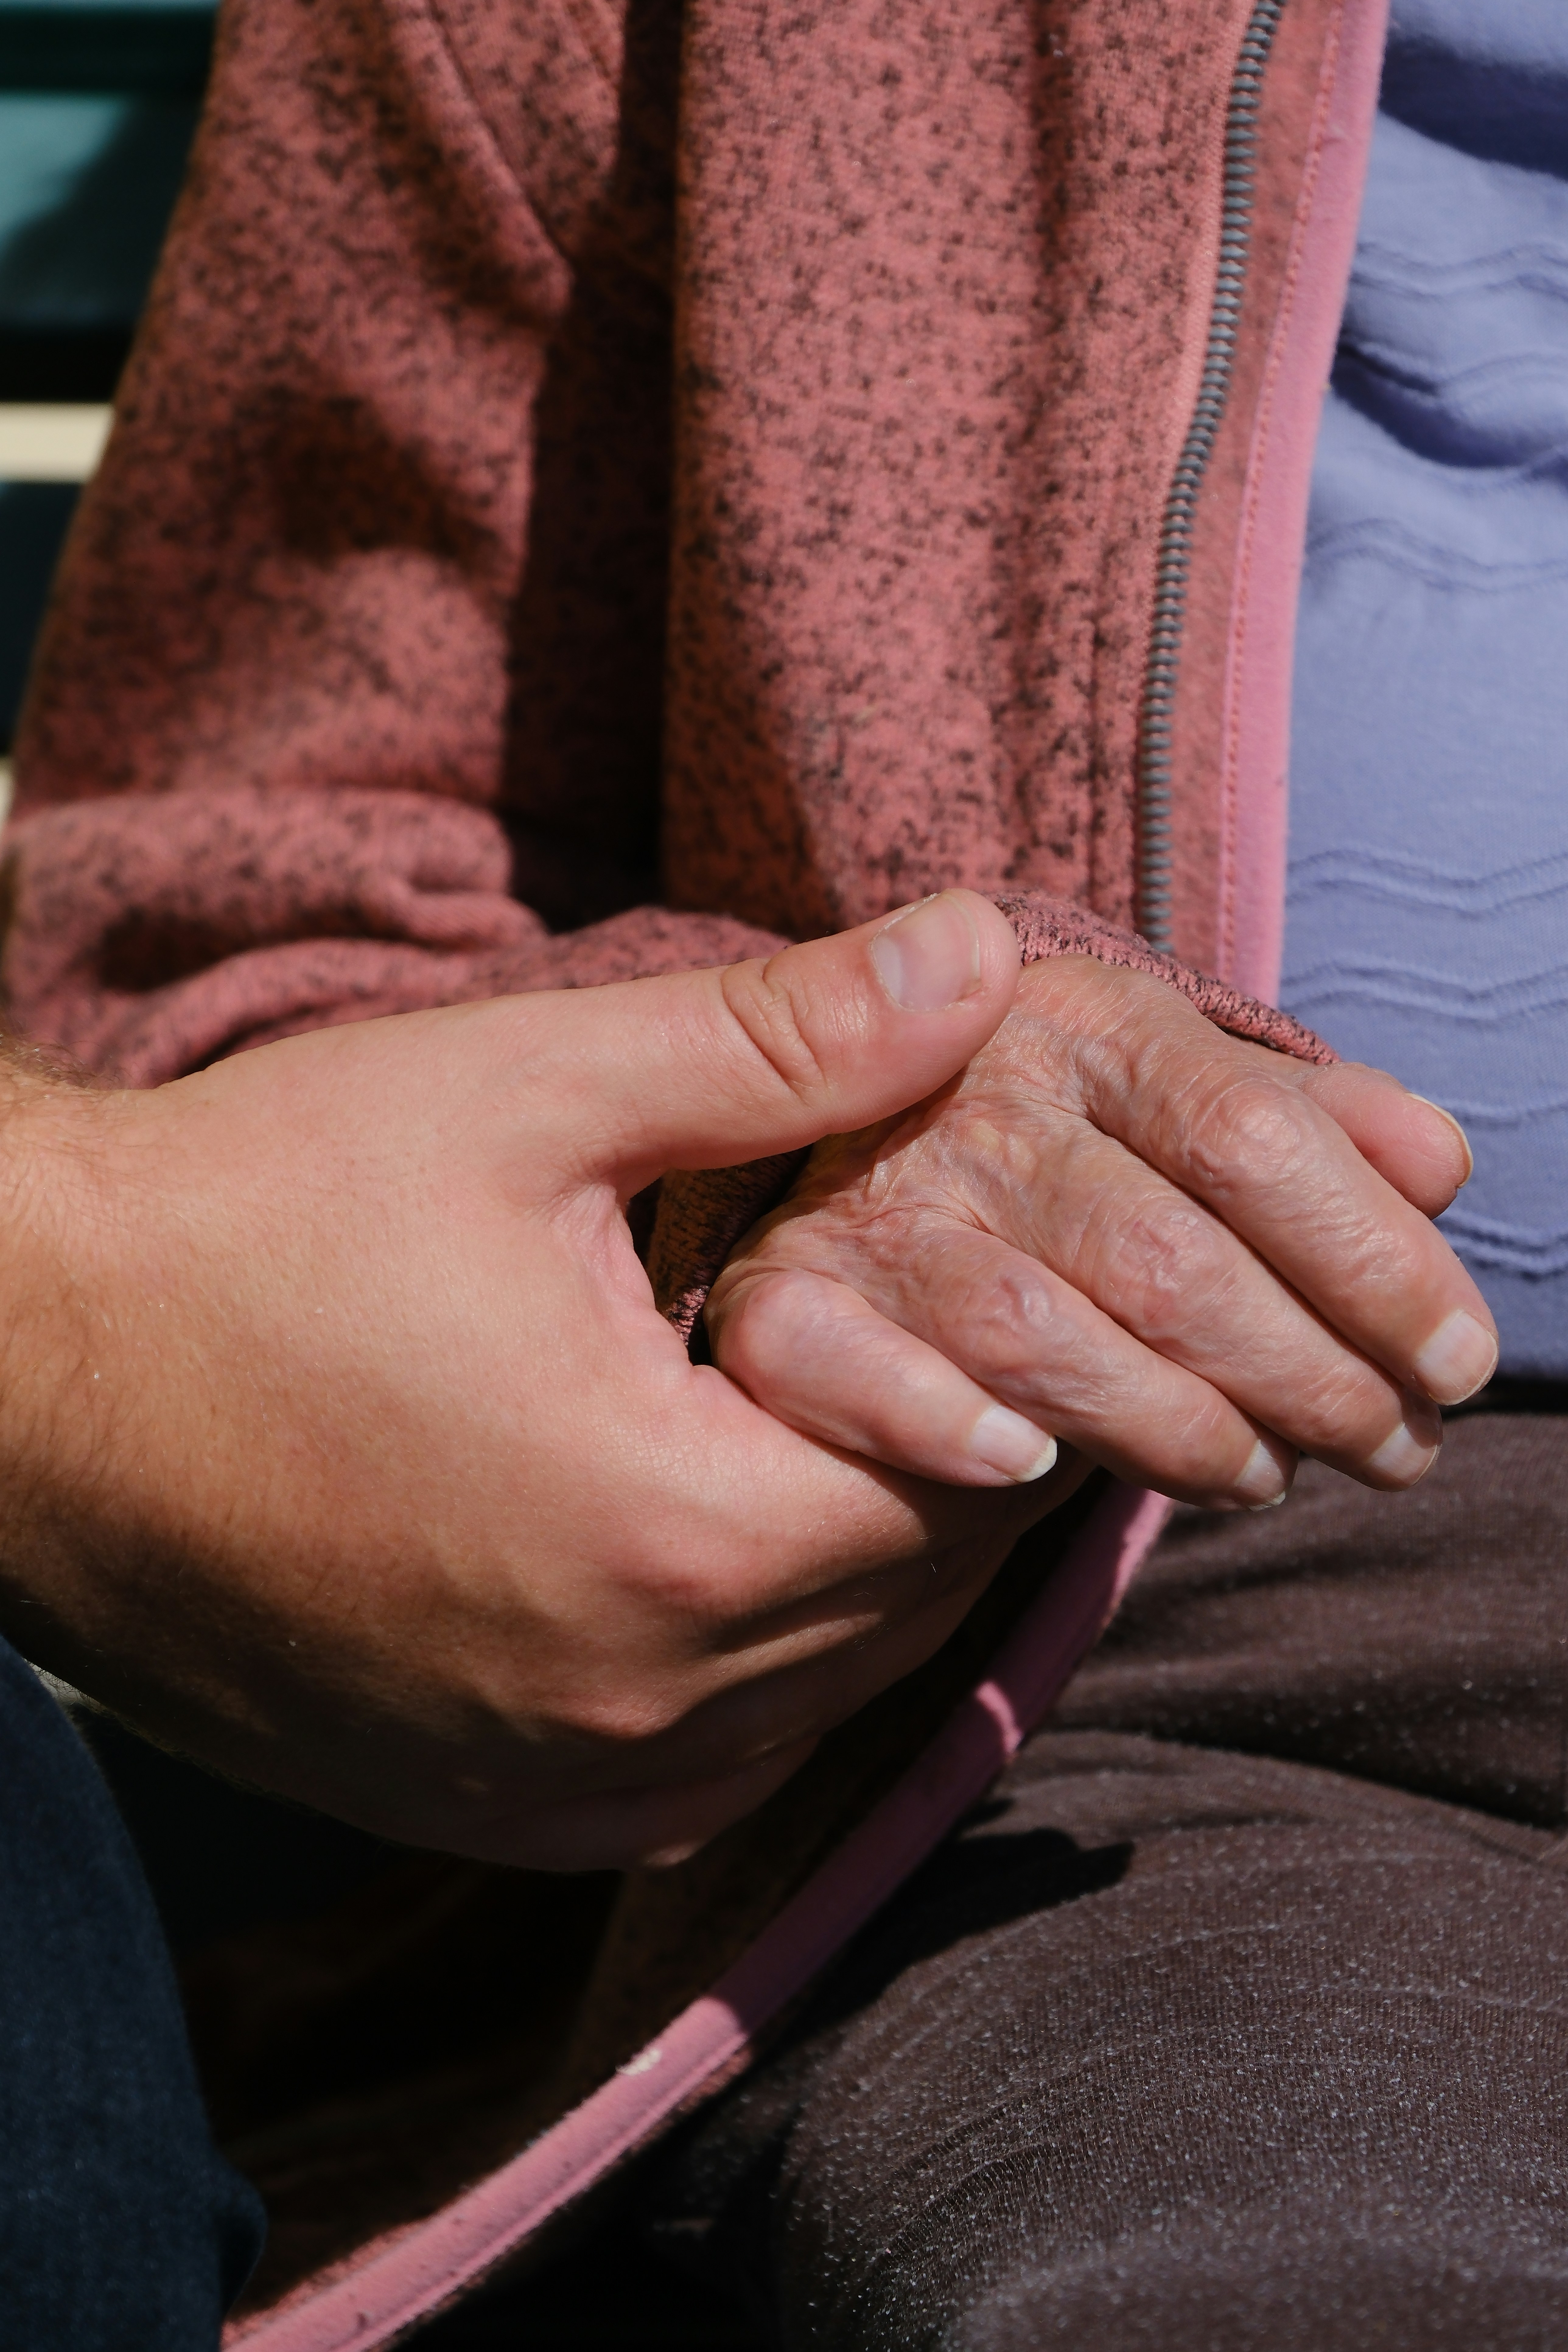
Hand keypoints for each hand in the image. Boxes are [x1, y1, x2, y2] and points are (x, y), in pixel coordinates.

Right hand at [0, 892, 1044, 1868]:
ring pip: (824, 1700)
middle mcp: (630, 1707)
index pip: (969, 1478)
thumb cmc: (255, 1215)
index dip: (1010, 1365)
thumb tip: (981, 952)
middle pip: (912, 1600)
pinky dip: (752, 1681)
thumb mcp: (526, 1092)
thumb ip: (783, 1041)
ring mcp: (548, 1783)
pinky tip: (714, 1567)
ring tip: (825, 1432)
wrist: (19, 1370)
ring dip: (857, 1572)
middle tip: (921, 1341)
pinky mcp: (476, 1810)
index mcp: (672, 1534)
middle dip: (946, 1467)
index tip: (980, 1275)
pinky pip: (701, 1778)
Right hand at [707, 953, 1496, 1508]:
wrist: (830, 1142)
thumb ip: (1301, 1120)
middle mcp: (969, 1096)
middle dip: (1310, 1378)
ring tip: (1268, 1477)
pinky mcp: (782, 1296)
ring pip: (1049, 1341)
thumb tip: (1440, 1166)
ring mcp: (869, 1203)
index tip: (1462, 1358)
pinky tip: (1036, 1472)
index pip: (1253, 1137)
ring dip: (1181, 1434)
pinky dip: (948, 1429)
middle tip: (1395, 1449)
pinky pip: (857, 1378)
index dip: (1375, 1260)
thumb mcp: (1174, 1089)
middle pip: (1168, 1262)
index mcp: (1080, 1018)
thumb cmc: (1049, 1135)